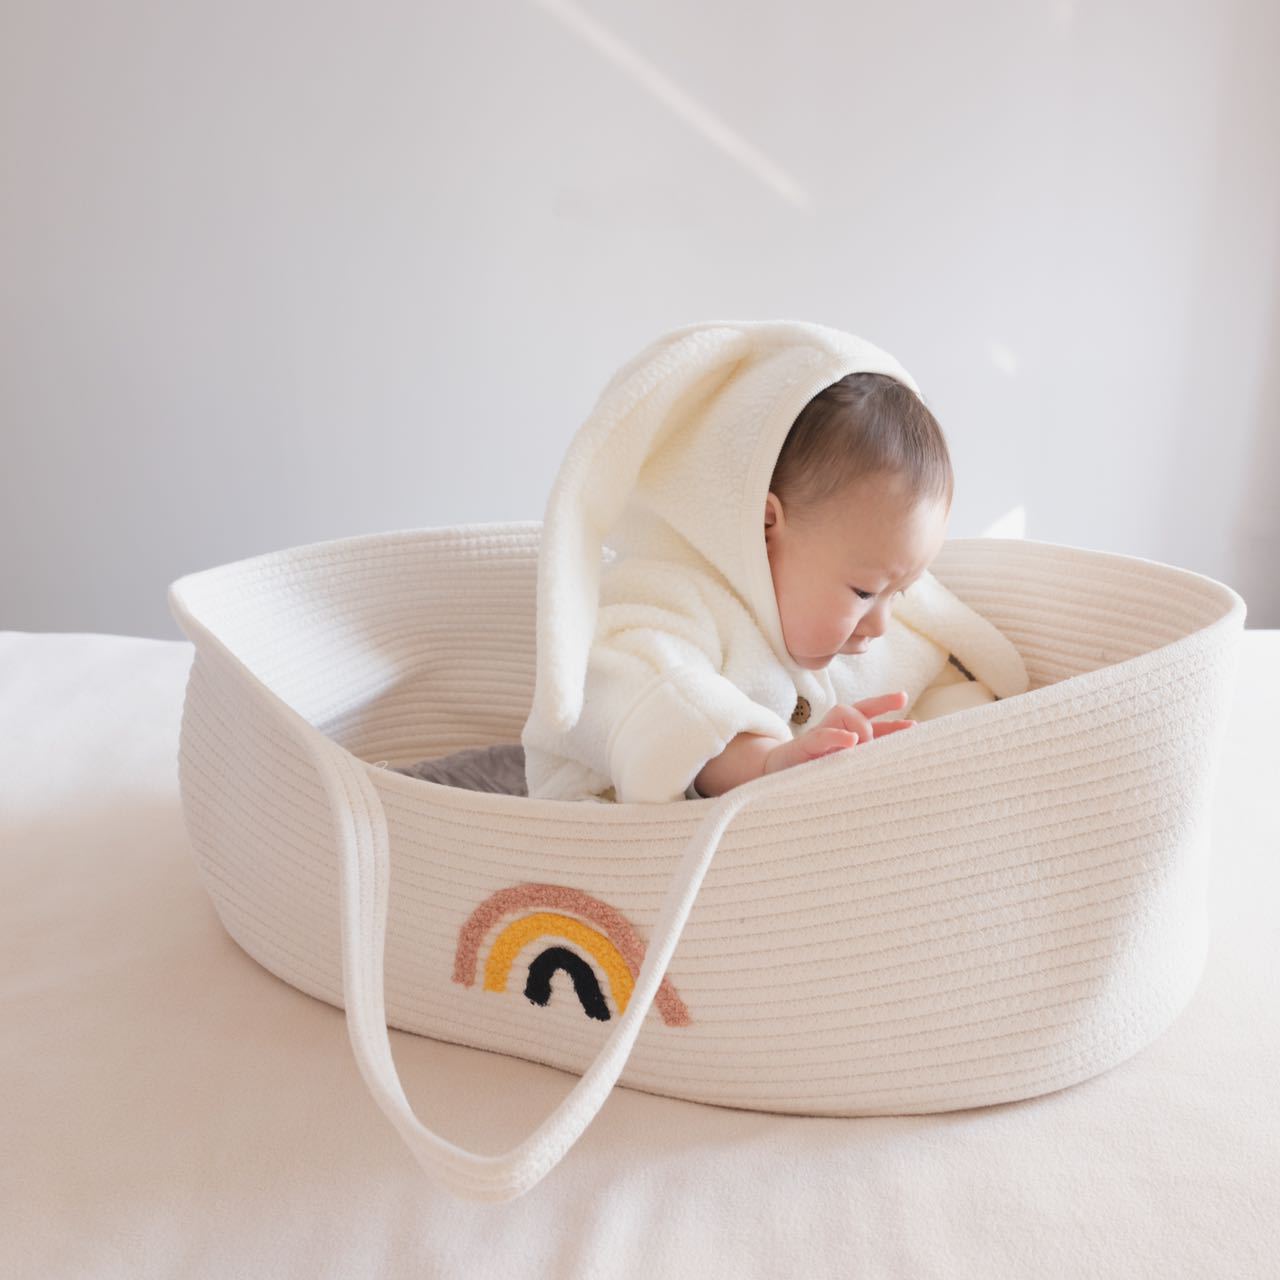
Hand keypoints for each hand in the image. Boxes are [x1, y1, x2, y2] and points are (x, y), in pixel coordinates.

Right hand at [763, 691, 915, 774]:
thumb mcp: (841, 769)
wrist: (772, 778)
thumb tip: (894, 766)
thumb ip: (862, 763)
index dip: (892, 723)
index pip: (871, 723)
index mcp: (844, 737)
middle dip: (883, 703)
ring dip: (859, 725)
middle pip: (861, 708)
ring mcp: (819, 736)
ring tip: (862, 743)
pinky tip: (850, 742)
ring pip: (843, 713)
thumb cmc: (809, 774)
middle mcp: (834, 730)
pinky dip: (837, 736)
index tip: (914, 725)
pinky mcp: (804, 746)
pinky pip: (822, 736)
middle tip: (903, 699)